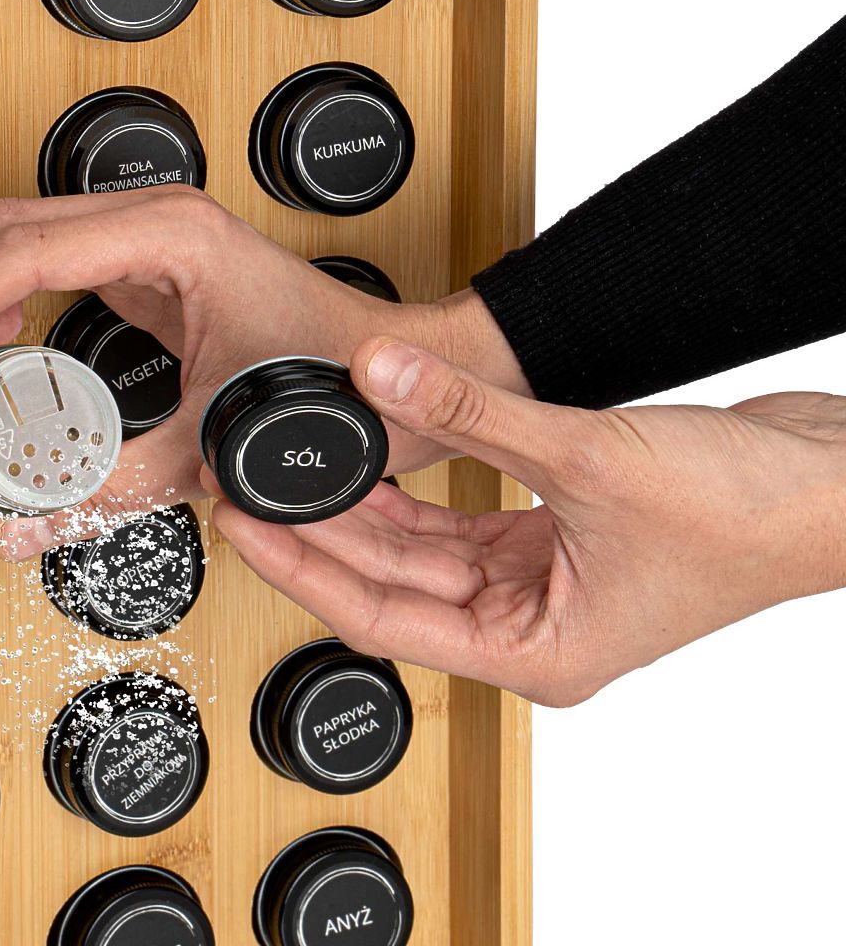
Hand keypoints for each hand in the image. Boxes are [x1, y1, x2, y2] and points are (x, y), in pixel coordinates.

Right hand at [0, 187, 526, 558]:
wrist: (401, 376)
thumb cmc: (339, 383)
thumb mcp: (214, 445)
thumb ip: (111, 486)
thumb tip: (24, 520)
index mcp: (171, 235)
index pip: (24, 250)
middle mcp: (160, 220)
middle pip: (10, 226)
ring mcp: (159, 237)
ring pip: (29, 235)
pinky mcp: (161, 266)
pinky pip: (61, 262)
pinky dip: (13, 296)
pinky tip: (0, 343)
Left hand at [214, 337, 845, 704]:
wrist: (835, 482)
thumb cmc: (748, 514)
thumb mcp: (587, 458)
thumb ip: (471, 414)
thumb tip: (379, 379)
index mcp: (535, 653)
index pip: (380, 617)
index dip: (302, 569)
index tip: (245, 526)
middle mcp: (530, 628)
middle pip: (392, 581)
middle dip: (320, 533)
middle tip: (252, 487)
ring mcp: (543, 584)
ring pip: (424, 551)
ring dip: (366, 509)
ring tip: (299, 468)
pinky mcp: (557, 538)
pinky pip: (465, 519)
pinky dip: (422, 488)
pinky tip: (380, 456)